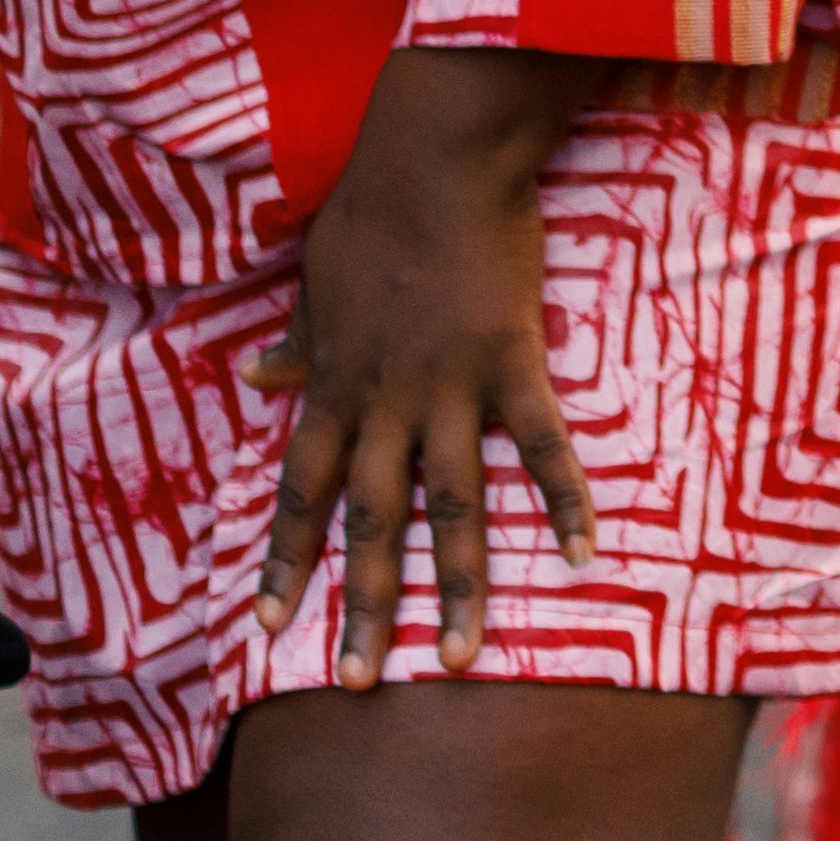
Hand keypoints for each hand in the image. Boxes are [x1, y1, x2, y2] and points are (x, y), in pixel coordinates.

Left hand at [247, 51, 599, 688]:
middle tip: (357, 684)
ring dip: (454, 585)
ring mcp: (449, 388)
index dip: (286, 562)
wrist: (436, 156)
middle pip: (370, 522)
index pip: (300, 493)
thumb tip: (257, 378)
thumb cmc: (373, 211)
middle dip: (363, 606)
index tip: (268, 626)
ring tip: (458, 655)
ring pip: (449, 505)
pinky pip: (540, 447)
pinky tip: (582, 554)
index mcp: (334, 386)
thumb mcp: (316, 283)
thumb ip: (298, 342)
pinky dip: (563, 501)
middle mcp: (384, 403)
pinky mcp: (512, 364)